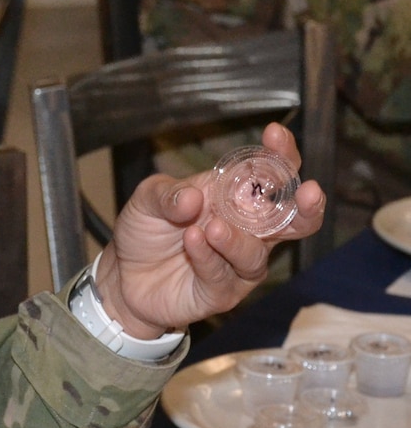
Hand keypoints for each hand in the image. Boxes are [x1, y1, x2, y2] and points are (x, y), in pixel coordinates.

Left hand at [95, 122, 326, 338]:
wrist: (121, 276)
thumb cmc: (145, 231)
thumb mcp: (147, 200)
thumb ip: (168, 193)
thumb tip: (194, 196)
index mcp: (236, 198)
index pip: (270, 175)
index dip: (279, 156)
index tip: (275, 135)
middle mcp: (248, 231)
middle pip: (293, 220)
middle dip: (306, 205)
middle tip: (307, 191)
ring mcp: (238, 264)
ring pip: (256, 252)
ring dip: (237, 239)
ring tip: (212, 226)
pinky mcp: (221, 292)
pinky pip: (222, 274)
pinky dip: (208, 257)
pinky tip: (193, 241)